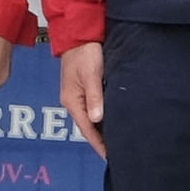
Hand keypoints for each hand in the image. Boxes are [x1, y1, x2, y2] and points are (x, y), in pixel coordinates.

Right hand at [62, 41, 106, 158]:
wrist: (79, 34)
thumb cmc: (85, 52)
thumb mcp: (91, 74)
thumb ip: (95, 96)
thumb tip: (98, 118)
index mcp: (72, 100)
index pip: (87, 128)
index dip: (98, 143)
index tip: (110, 156)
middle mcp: (73, 100)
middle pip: (88, 126)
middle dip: (100, 140)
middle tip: (117, 153)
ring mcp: (78, 95)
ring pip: (91, 118)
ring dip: (101, 130)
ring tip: (115, 141)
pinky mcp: (84, 88)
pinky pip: (92, 108)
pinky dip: (101, 118)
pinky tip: (110, 121)